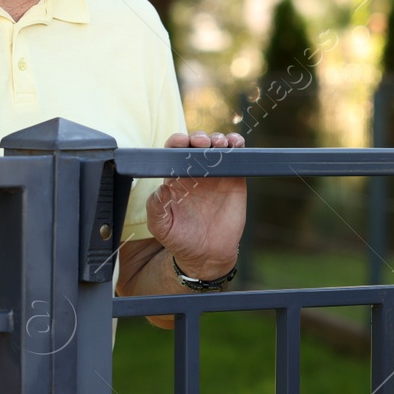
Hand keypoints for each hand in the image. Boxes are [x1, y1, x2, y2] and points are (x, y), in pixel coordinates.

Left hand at [147, 130, 245, 280]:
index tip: (181, 141)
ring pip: (217, 147)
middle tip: (202, 143)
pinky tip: (236, 145)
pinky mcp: (235, 180)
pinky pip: (237, 158)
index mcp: (176, 178)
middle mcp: (195, 172)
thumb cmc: (180, 240)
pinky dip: (237, 146)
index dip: (177, 142)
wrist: (208, 256)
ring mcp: (216, 174)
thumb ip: (155, 208)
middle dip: (199, 137)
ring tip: (220, 144)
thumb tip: (158, 189)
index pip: (174, 152)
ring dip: (218, 138)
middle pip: (196, 145)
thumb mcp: (162, 227)